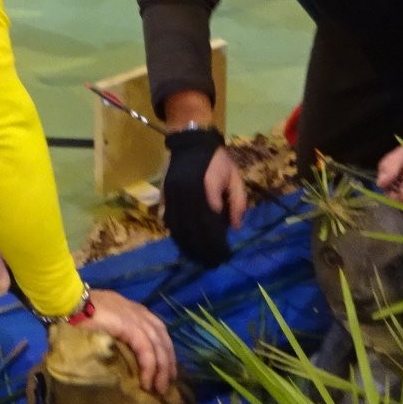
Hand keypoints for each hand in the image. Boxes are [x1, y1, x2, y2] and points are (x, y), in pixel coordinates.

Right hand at [71, 287, 176, 394]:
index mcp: (134, 310)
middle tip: (166, 384)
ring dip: (161, 370)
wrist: (71, 302)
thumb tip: (119, 352)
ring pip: (158, 347)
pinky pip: (146, 351)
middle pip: (163, 339)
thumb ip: (116, 332)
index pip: (158, 331)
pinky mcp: (131, 327)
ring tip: (159, 389)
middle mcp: (140, 313)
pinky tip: (146, 382)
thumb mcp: (104, 322)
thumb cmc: (81, 313)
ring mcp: (137, 319)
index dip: (164, 350)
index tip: (165, 369)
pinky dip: (149, 368)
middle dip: (167, 363)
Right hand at [162, 128, 238, 264]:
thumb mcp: (235, 177)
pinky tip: (182, 242)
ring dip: (186, 245)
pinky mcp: (164, 193)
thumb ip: (238, 202)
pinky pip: (167, 218)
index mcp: (206, 191)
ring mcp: (172, 194)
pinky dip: (174, 232)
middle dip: (202, 249)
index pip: (211, 226)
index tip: (223, 255)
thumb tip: (235, 228)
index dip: (217, 243)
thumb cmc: (218, 160)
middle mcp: (186, 194)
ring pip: (177, 227)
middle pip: (192, 230)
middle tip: (210, 263)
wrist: (192, 140)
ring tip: (195, 258)